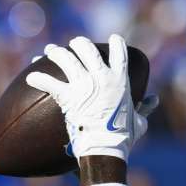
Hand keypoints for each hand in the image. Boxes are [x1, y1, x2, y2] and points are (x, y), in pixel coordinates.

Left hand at [26, 34, 147, 161]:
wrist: (105, 148)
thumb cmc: (124, 136)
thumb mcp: (139, 120)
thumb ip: (145, 107)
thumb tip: (154, 99)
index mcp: (120, 81)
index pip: (120, 54)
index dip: (117, 43)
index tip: (113, 38)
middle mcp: (101, 78)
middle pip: (87, 49)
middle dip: (79, 43)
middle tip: (75, 44)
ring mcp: (83, 85)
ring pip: (65, 58)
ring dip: (56, 53)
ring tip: (51, 51)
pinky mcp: (67, 96)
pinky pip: (48, 82)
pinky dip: (38, 79)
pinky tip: (31, 78)